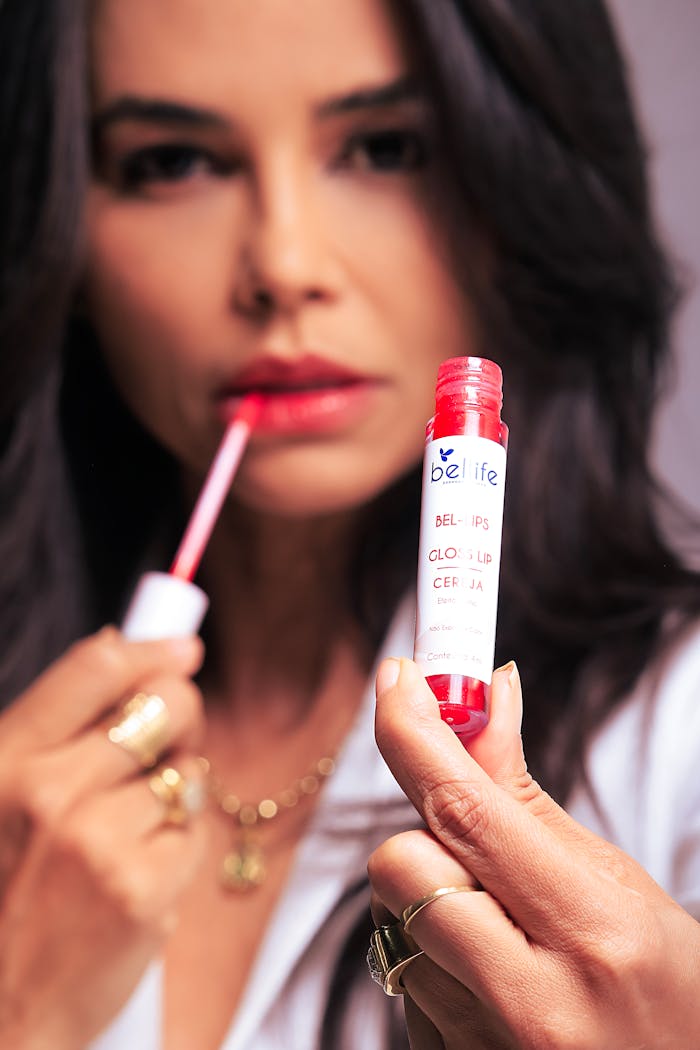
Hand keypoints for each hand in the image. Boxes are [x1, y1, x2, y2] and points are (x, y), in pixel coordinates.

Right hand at [0, 628, 206, 1049]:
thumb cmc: (0, 896)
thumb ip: (53, 729)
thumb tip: (124, 646)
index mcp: (5, 761)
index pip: (96, 668)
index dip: (151, 651)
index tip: (183, 651)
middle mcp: (49, 794)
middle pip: (167, 704)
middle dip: (181, 715)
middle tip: (168, 743)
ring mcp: (100, 843)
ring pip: (189, 771)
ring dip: (176, 793)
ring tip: (127, 834)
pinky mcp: (145, 891)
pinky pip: (197, 832)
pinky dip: (180, 847)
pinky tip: (139, 874)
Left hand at [368, 658, 699, 1048]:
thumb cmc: (668, 991)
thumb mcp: (617, 884)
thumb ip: (526, 799)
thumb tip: (483, 701)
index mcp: (593, 935)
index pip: (466, 811)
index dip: (413, 732)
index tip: (396, 678)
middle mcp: (532, 1002)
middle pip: (401, 867)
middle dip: (425, 838)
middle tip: (475, 845)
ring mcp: (483, 1047)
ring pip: (392, 919)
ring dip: (430, 901)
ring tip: (505, 932)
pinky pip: (401, 978)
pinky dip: (432, 957)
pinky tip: (492, 979)